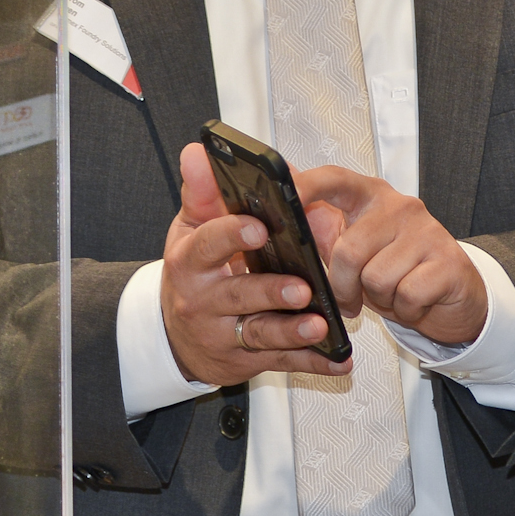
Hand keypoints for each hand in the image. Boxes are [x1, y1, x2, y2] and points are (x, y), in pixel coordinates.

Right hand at [159, 143, 350, 387]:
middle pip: (238, 295)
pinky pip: (281, 360)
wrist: (175, 336)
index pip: (207, 245)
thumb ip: (202, 193)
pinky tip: (339, 359)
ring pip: (260, 333)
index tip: (259, 227)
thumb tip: (197, 153)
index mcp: (190, 261)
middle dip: (271, 291)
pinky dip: (312, 362)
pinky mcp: (245, 359)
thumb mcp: (190, 230)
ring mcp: (224, 334)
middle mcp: (202, 301)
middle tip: (302, 286)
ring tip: (320, 324)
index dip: (232, 236)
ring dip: (292, 331)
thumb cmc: (193, 273)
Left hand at [294, 164, 486, 349]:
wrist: (455, 298)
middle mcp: (400, 207)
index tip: (284, 197)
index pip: (334, 179)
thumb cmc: (398, 271)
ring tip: (393, 293)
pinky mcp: (448, 261)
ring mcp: (427, 232)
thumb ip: (321, 228)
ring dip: (379, 300)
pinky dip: (405, 310)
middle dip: (344, 288)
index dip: (306, 186)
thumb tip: (282, 196)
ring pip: (377, 279)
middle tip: (353, 298)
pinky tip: (414, 302)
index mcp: (371, 197)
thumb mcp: (356, 249)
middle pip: (349, 250)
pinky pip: (406, 295)